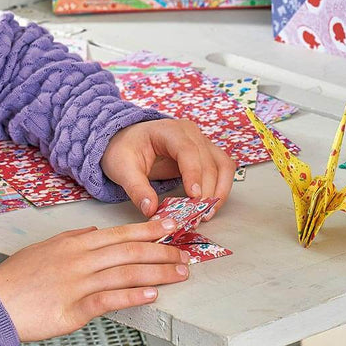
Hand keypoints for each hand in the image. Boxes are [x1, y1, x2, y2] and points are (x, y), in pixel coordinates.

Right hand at [0, 219, 189, 340]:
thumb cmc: (20, 275)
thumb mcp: (48, 246)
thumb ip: (74, 238)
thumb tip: (96, 232)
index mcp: (76, 242)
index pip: (119, 233)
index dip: (147, 229)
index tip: (169, 225)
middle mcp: (81, 259)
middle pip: (128, 252)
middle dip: (160, 251)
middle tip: (184, 252)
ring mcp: (78, 283)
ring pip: (125, 273)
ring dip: (156, 273)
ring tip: (178, 273)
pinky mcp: (74, 309)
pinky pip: (108, 300)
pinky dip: (132, 297)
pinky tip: (150, 295)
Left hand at [101, 119, 235, 217]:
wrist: (127, 142)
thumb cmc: (125, 150)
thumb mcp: (122, 168)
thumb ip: (136, 189)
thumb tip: (150, 209)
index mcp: (168, 130)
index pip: (187, 150)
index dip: (193, 173)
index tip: (194, 197)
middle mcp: (190, 133)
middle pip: (208, 161)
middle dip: (206, 190)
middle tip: (196, 216)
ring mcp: (201, 142)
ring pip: (222, 165)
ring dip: (219, 191)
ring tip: (206, 214)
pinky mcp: (206, 154)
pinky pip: (223, 169)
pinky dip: (222, 188)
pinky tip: (211, 205)